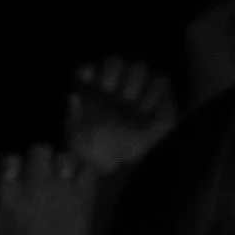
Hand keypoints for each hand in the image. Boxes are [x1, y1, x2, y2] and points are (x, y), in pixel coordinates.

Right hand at [0, 145, 99, 234]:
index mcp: (5, 192)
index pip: (8, 159)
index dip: (12, 165)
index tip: (14, 174)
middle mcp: (32, 183)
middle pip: (39, 150)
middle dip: (38, 159)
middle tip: (40, 173)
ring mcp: (60, 189)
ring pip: (64, 157)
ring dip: (61, 165)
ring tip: (61, 177)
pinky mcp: (82, 199)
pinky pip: (88, 171)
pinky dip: (83, 171)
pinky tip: (78, 180)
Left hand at [64, 58, 177, 175]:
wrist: (125, 171)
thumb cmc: (97, 155)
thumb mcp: (79, 140)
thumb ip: (75, 118)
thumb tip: (74, 95)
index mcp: (90, 93)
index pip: (88, 72)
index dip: (87, 71)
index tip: (85, 78)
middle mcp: (115, 86)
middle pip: (115, 63)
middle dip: (111, 71)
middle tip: (108, 87)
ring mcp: (138, 89)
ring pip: (139, 68)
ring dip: (133, 80)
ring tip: (128, 100)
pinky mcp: (160, 97)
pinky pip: (160, 81)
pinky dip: (152, 92)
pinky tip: (144, 109)